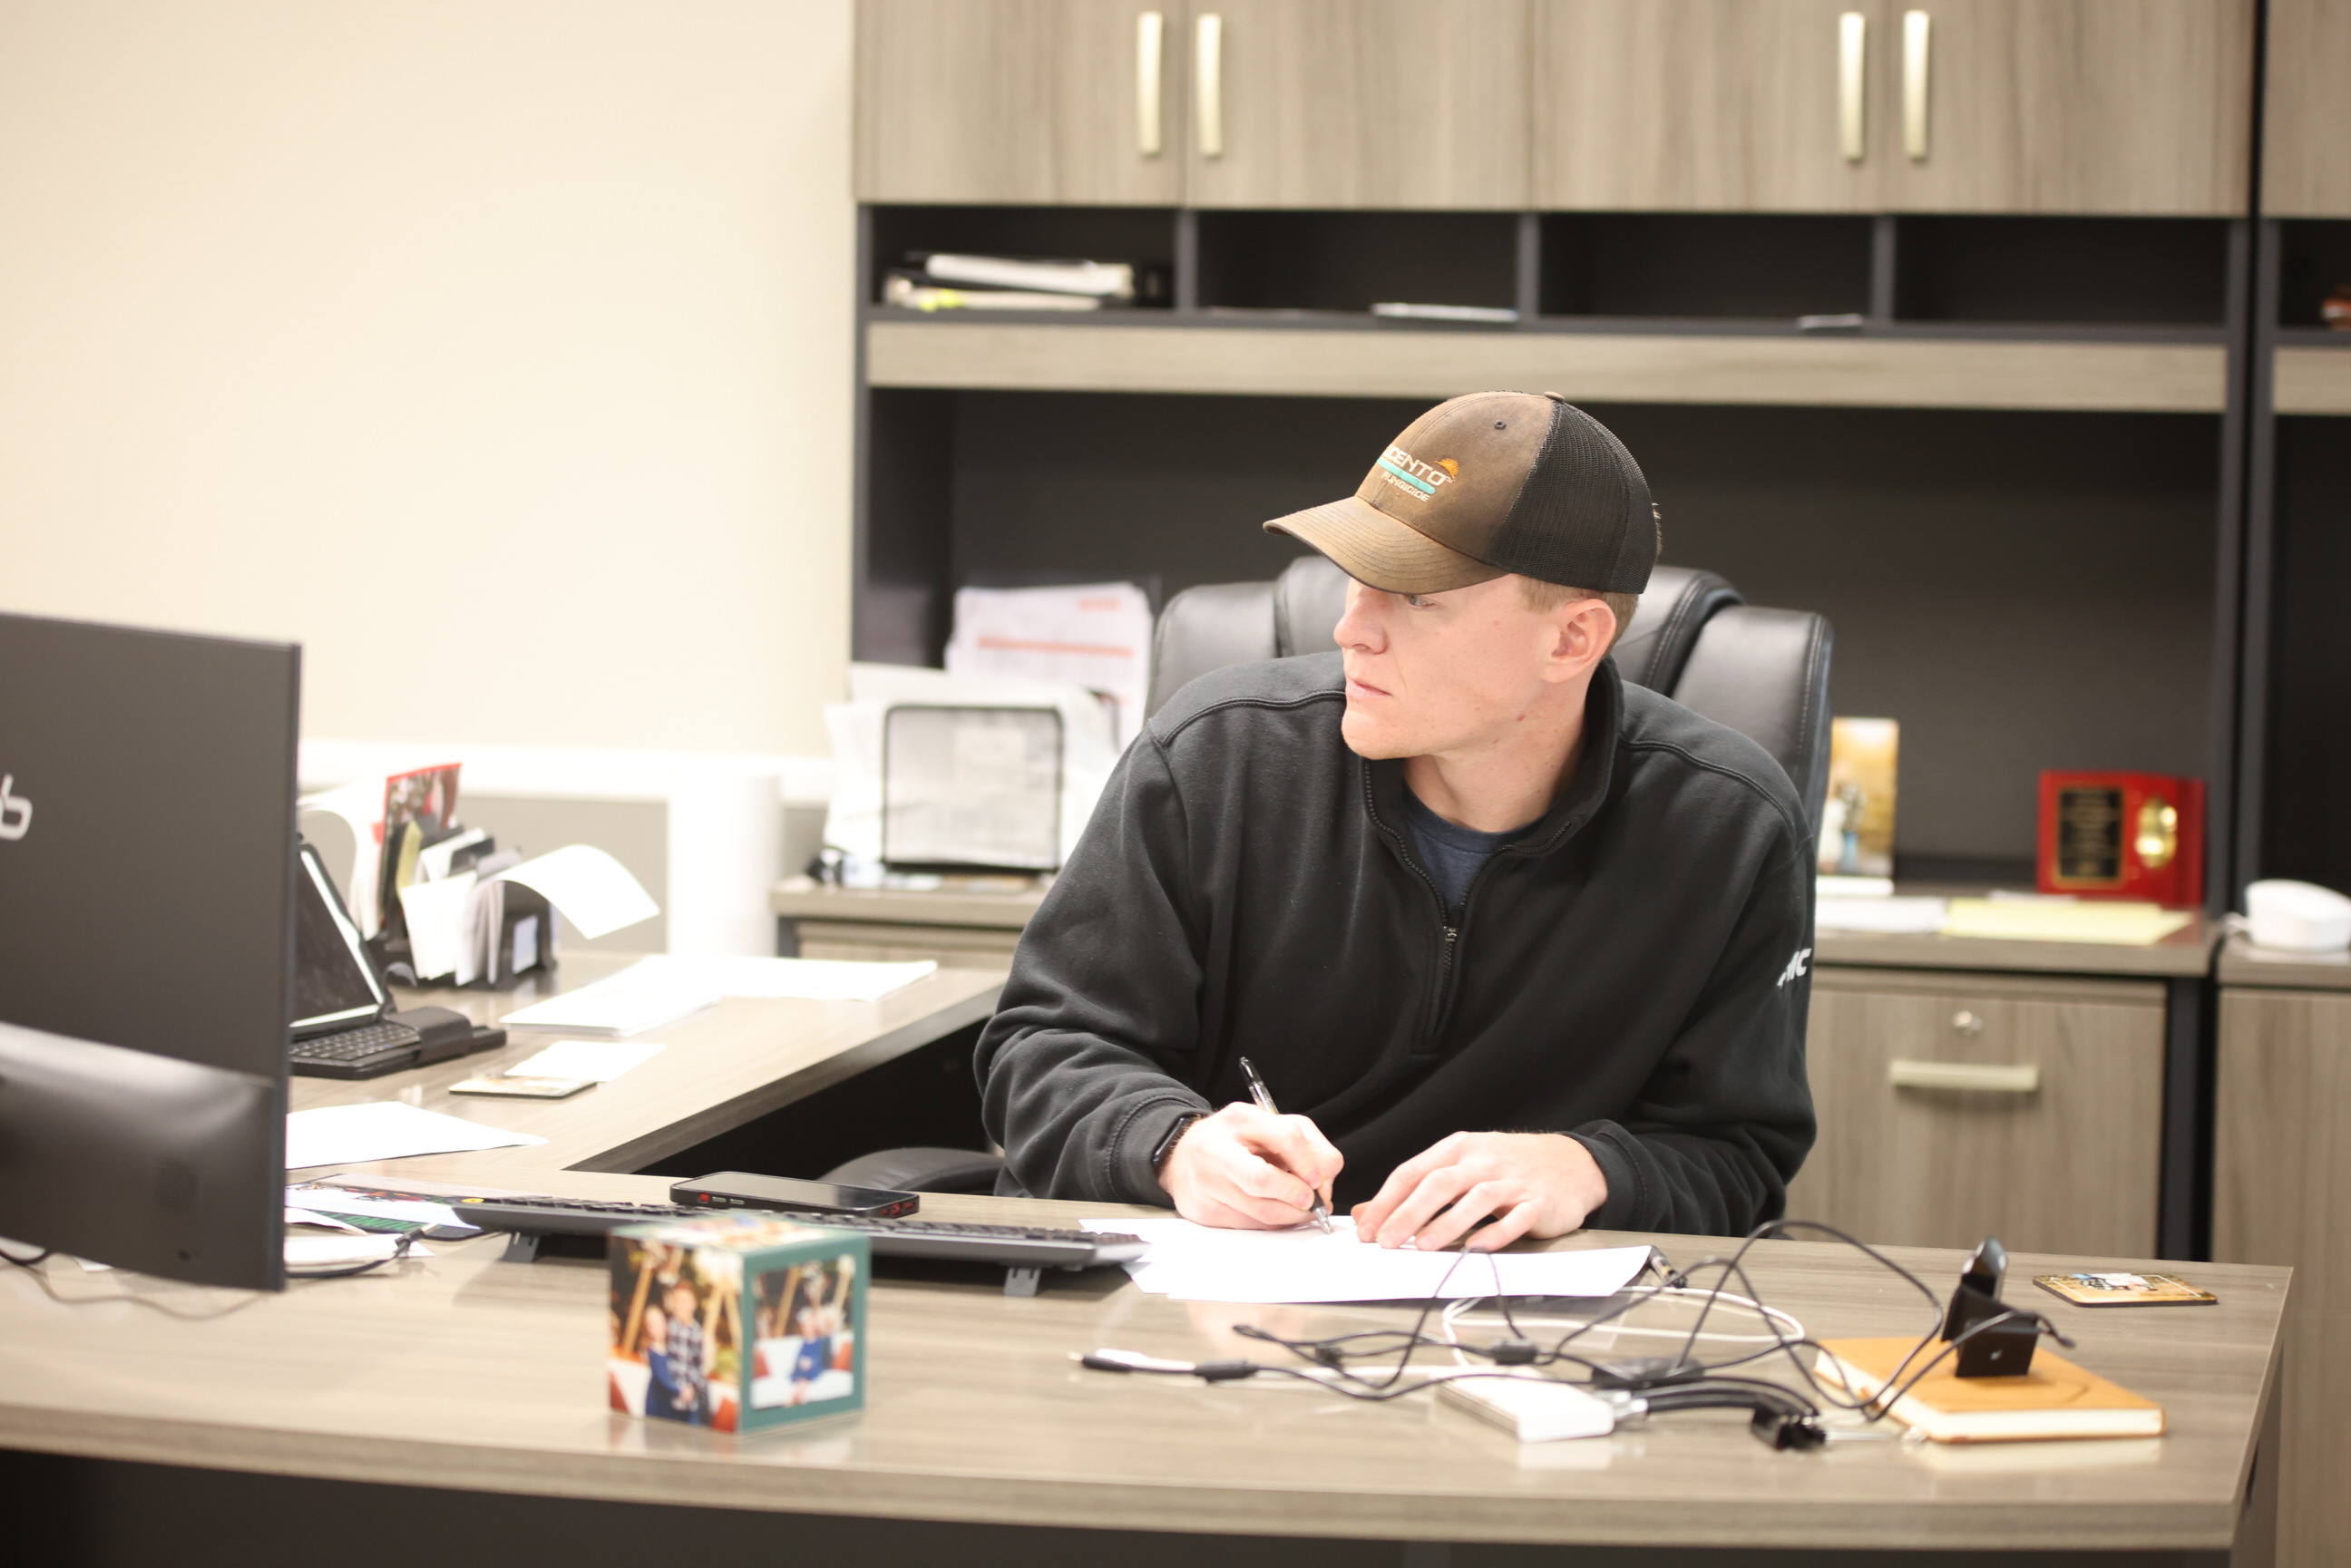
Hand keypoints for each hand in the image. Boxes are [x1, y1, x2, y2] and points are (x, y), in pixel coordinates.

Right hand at [1157, 1102, 1342, 1229]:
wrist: (1183, 1157)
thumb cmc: (1234, 1140)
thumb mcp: (1272, 1125)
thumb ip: (1307, 1145)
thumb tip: (1323, 1182)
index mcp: (1239, 1120)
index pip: (1286, 1138)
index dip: (1309, 1164)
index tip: (1317, 1179)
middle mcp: (1216, 1150)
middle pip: (1263, 1180)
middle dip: (1296, 1196)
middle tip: (1312, 1201)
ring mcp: (1206, 1183)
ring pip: (1261, 1212)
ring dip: (1291, 1215)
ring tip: (1300, 1208)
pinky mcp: (1204, 1212)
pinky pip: (1250, 1225)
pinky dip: (1271, 1223)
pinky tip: (1275, 1211)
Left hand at [1350, 1132, 1606, 1251]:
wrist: (1571, 1163)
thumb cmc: (1507, 1167)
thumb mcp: (1460, 1166)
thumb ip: (1415, 1189)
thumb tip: (1366, 1213)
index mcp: (1458, 1149)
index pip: (1413, 1172)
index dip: (1387, 1201)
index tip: (1366, 1229)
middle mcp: (1482, 1161)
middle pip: (1439, 1184)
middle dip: (1408, 1214)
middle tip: (1386, 1241)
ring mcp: (1512, 1181)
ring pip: (1476, 1199)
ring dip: (1447, 1224)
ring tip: (1422, 1246)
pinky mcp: (1538, 1202)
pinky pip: (1515, 1219)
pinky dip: (1494, 1234)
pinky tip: (1475, 1249)